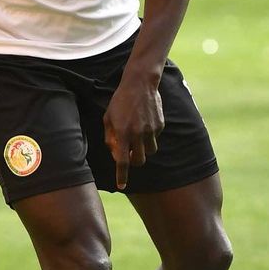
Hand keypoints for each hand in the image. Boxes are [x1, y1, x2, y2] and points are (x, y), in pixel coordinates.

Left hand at [103, 75, 163, 189]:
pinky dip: (150, 135)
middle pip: (139, 161)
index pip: (122, 161)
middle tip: (129, 154)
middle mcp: (138, 134)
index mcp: (123, 133)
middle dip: (134, 161)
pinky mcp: (160, 125)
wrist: (140, 84)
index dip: (122, 176)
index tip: (122, 185)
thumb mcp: (108, 118)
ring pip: (150, 151)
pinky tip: (144, 122)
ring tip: (138, 137)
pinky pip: (156, 137)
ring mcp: (151, 130)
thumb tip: (115, 153)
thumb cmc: (120, 101)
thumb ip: (110, 137)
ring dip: (143, 149)